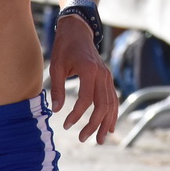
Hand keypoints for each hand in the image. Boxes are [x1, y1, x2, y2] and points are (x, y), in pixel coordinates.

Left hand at [50, 11, 117, 142]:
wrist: (78, 31)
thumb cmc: (64, 48)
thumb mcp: (56, 66)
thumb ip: (57, 89)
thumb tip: (56, 110)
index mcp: (89, 70)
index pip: (86, 99)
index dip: (76, 115)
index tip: (66, 125)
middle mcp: (102, 74)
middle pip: (102, 105)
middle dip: (93, 124)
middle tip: (82, 138)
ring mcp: (107, 76)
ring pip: (111, 104)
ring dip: (105, 123)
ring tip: (99, 140)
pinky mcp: (108, 78)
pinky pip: (113, 99)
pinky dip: (112, 114)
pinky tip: (109, 127)